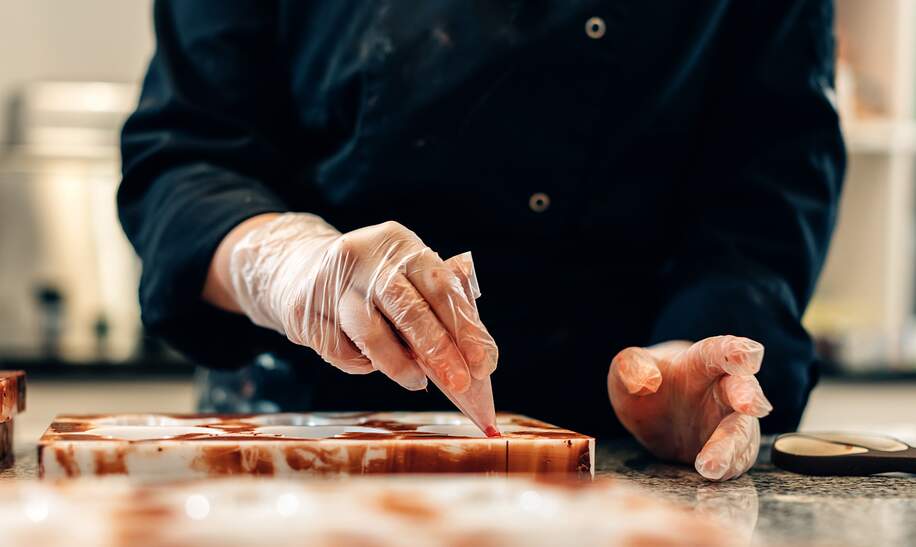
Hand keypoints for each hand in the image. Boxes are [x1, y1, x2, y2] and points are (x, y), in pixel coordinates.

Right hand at [223, 213, 497, 392]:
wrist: (297, 268)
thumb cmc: (371, 280)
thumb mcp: (404, 273)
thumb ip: (438, 305)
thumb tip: (475, 355)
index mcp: (397, 242)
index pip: (438, 286)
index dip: (464, 327)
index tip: (484, 362)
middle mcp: (362, 257)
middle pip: (407, 309)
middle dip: (438, 351)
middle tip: (459, 382)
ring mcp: (329, 283)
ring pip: (371, 334)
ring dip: (400, 366)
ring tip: (417, 381)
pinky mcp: (304, 311)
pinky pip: (341, 351)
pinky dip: (364, 364)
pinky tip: (373, 361)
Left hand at [608, 336, 770, 480]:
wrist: (653, 412)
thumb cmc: (644, 381)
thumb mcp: (626, 369)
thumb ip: (631, 368)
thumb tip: (646, 380)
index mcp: (698, 362)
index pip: (719, 352)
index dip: (735, 351)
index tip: (749, 355)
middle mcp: (722, 388)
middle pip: (742, 388)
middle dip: (748, 396)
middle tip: (751, 406)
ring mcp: (729, 419)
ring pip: (741, 431)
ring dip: (730, 447)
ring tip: (709, 466)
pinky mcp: (732, 447)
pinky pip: (738, 457)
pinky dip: (730, 466)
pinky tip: (714, 474)